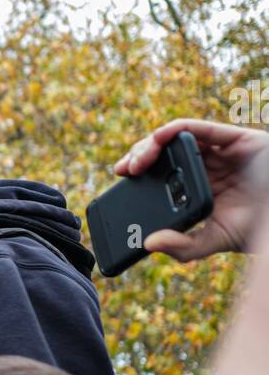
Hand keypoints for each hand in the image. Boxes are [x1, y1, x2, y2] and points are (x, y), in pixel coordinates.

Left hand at [114, 118, 268, 258]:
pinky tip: (159, 138)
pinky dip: (174, 130)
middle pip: (162, 153)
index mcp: (196, 187)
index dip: (137, 172)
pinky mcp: (231, 138)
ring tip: (137, 161)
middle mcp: (204, 165)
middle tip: (123, 170)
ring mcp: (216, 151)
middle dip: (138, 157)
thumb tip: (149, 244)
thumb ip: (185, 246)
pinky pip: (197, 128)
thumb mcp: (216, 240)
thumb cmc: (257, 226)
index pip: (160, 174)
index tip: (118, 178)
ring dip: (150, 144)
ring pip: (174, 138)